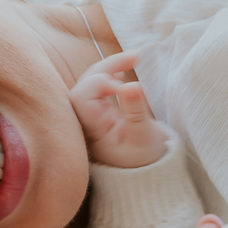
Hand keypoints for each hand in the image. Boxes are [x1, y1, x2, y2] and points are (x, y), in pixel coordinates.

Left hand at [70, 52, 167, 168]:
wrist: (146, 170)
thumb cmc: (145, 159)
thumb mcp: (145, 137)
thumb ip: (136, 112)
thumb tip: (132, 85)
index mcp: (92, 130)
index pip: (82, 97)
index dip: (100, 84)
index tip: (127, 88)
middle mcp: (88, 120)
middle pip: (85, 83)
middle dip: (107, 66)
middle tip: (136, 57)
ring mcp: (94, 113)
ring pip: (92, 80)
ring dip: (111, 66)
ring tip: (135, 57)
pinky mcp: (102, 108)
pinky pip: (100, 84)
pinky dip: (112, 72)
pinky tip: (126, 69)